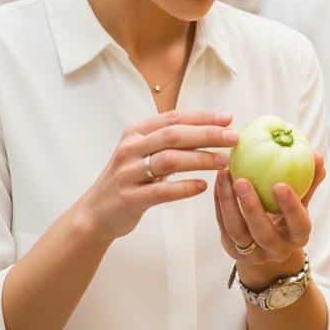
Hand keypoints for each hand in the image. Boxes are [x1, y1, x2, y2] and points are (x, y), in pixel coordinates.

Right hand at [76, 110, 236, 242]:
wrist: (95, 213)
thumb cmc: (128, 180)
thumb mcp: (142, 153)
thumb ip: (168, 140)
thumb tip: (211, 129)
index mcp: (135, 133)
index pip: (173, 118)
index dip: (202, 116)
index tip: (229, 117)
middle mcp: (130, 149)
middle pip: (174, 135)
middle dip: (207, 134)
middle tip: (233, 137)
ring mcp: (128, 173)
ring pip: (169, 160)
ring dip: (200, 159)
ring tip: (224, 161)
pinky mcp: (130, 198)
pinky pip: (161, 191)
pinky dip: (184, 188)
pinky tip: (203, 186)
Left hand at [214, 152, 326, 289]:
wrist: (268, 248)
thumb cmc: (288, 218)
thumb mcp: (301, 203)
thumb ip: (309, 181)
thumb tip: (317, 155)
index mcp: (298, 237)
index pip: (298, 225)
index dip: (290, 207)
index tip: (280, 184)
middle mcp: (276, 250)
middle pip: (263, 232)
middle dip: (251, 207)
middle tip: (242, 180)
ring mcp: (252, 253)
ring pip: (237, 230)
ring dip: (228, 202)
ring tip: (225, 175)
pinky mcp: (232, 250)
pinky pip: (223, 226)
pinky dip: (220, 203)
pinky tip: (219, 182)